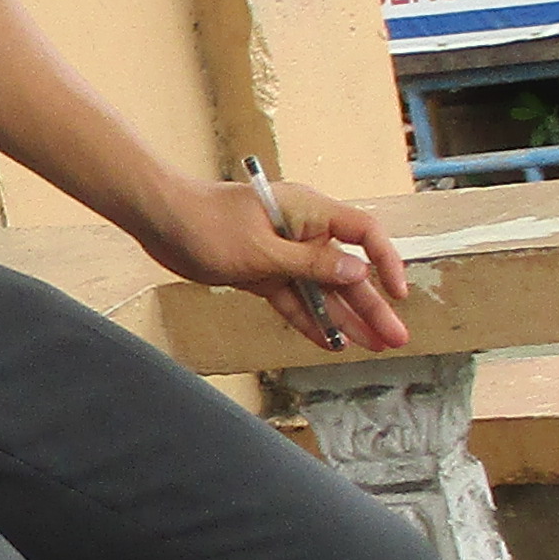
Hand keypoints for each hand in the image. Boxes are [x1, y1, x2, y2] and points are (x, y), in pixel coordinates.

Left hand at [138, 172, 412, 353]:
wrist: (161, 220)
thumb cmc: (208, 222)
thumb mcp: (262, 249)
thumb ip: (310, 264)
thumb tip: (357, 271)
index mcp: (310, 212)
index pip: (363, 233)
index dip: (385, 261)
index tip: (398, 292)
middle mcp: (302, 233)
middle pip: (347, 271)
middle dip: (371, 305)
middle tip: (395, 338)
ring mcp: (283, 255)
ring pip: (322, 291)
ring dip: (345, 318)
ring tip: (374, 347)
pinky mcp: (263, 274)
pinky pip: (294, 300)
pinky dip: (309, 320)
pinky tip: (330, 342)